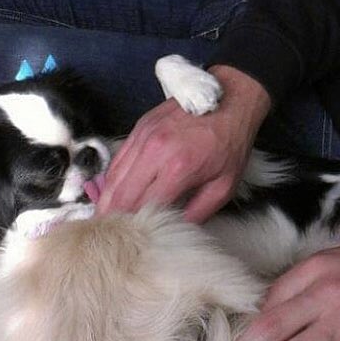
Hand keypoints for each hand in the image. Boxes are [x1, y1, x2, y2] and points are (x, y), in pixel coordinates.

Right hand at [94, 65, 270, 222]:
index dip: (135, 228)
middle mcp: (155, 151)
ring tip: (108, 219)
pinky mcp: (139, 126)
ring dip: (109, 200)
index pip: (143, 208)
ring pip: (113, 178)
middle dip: (115, 218)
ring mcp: (144, 136)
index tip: (132, 242)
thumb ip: (198, 213)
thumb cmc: (231, 144)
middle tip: (113, 235)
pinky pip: (118, 160)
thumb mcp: (224, 186)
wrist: (231, 99)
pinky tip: (115, 193)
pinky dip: (114, 179)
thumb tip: (174, 230)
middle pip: (120, 195)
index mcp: (178, 168)